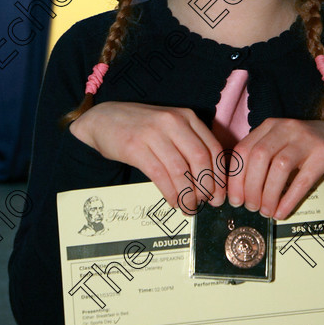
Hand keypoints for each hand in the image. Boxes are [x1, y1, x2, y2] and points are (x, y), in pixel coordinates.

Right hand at [69, 101, 225, 211]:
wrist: (103, 119)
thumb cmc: (140, 127)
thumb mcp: (169, 126)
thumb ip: (189, 143)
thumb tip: (210, 178)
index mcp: (186, 116)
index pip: (212, 147)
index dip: (219, 175)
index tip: (220, 194)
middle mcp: (172, 121)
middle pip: (200, 159)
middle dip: (207, 186)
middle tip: (207, 203)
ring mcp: (153, 133)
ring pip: (181, 170)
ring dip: (188, 194)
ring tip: (189, 208)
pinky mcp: (135, 147)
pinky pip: (160, 175)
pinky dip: (170, 193)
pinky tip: (173, 202)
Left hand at [227, 118, 323, 219]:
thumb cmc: (304, 148)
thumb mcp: (280, 145)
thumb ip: (261, 160)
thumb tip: (239, 191)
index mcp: (270, 126)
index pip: (244, 149)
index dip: (236, 177)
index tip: (235, 199)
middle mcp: (286, 128)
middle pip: (259, 156)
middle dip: (251, 187)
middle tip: (251, 207)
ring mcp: (306, 139)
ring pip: (279, 167)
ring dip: (269, 194)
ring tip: (266, 211)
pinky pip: (303, 180)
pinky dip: (289, 199)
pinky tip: (282, 212)